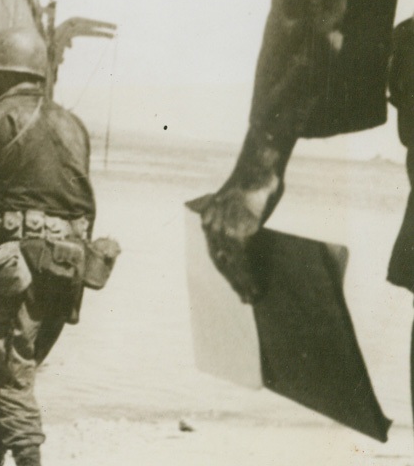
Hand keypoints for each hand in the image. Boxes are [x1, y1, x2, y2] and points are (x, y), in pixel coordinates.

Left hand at [187, 173, 282, 303]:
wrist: (258, 166)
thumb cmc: (253, 183)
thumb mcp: (236, 204)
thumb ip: (234, 220)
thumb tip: (244, 237)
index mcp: (208, 220)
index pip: (215, 252)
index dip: (225, 270)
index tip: (234, 284)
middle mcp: (213, 227)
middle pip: (220, 262)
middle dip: (232, 282)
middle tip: (244, 298)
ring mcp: (227, 230)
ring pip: (232, 265)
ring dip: (243, 284)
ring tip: (252, 298)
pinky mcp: (243, 231)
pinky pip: (246, 260)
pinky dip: (251, 276)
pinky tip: (257, 286)